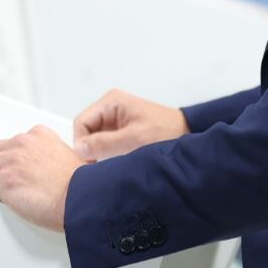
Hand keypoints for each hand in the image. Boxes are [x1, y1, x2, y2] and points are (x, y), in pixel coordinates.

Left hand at [0, 125, 83, 230]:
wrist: (80, 199)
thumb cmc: (79, 184)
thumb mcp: (69, 155)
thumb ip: (52, 153)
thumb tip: (49, 164)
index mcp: (39, 134)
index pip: (13, 141)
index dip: (11, 157)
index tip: (14, 167)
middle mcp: (23, 143)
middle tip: (2, 179)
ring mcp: (12, 161)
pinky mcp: (4, 180)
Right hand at [73, 89, 188, 160]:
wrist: (188, 134)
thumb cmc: (167, 131)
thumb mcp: (133, 139)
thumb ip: (104, 143)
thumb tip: (79, 148)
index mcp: (112, 101)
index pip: (81, 122)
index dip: (81, 143)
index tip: (88, 161)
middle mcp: (111, 108)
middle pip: (86, 130)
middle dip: (90, 149)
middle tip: (98, 165)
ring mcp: (116, 119)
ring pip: (95, 139)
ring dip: (100, 152)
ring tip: (111, 161)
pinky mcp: (122, 131)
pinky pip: (105, 143)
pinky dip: (107, 153)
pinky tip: (117, 160)